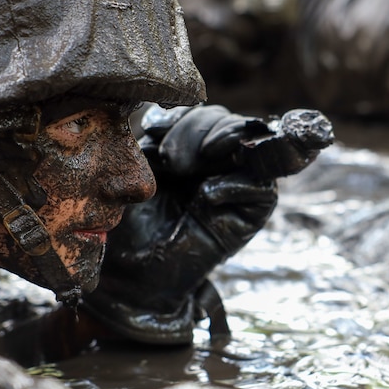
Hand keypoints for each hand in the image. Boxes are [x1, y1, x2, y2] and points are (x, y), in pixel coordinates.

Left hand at [82, 105, 332, 343]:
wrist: (128, 275)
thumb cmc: (125, 223)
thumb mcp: (135, 167)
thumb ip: (160, 137)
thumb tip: (175, 114)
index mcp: (192, 151)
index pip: (205, 115)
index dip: (186, 116)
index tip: (154, 131)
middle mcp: (219, 167)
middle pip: (231, 124)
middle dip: (199, 129)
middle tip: (169, 157)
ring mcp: (236, 189)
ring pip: (252, 148)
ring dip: (221, 145)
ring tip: (183, 168)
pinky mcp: (248, 218)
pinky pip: (263, 189)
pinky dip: (237, 184)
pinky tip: (206, 196)